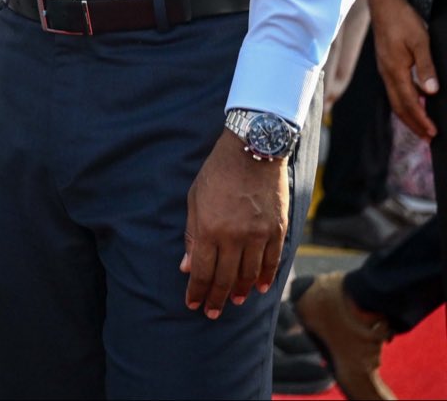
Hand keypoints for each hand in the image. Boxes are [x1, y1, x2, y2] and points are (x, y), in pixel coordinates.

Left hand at [180, 137, 287, 318]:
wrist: (252, 152)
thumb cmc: (216, 174)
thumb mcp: (195, 200)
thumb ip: (192, 235)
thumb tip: (187, 266)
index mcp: (209, 229)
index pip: (202, 270)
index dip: (197, 291)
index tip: (193, 304)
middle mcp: (235, 237)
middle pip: (225, 278)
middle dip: (216, 298)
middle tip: (211, 312)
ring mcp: (259, 235)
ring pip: (249, 274)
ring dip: (239, 291)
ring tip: (232, 302)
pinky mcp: (277, 231)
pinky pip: (272, 262)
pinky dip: (264, 278)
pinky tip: (257, 288)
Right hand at [371, 0, 439, 139]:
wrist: (384, 4)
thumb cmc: (403, 21)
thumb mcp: (420, 42)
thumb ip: (425, 67)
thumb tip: (431, 91)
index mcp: (395, 70)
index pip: (408, 102)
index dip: (420, 119)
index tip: (432, 132)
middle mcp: (387, 73)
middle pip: (398, 106)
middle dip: (413, 123)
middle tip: (428, 137)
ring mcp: (384, 69)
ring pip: (395, 99)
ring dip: (408, 114)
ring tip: (421, 125)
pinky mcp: (386, 64)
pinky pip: (394, 89)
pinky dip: (404, 101)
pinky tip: (414, 101)